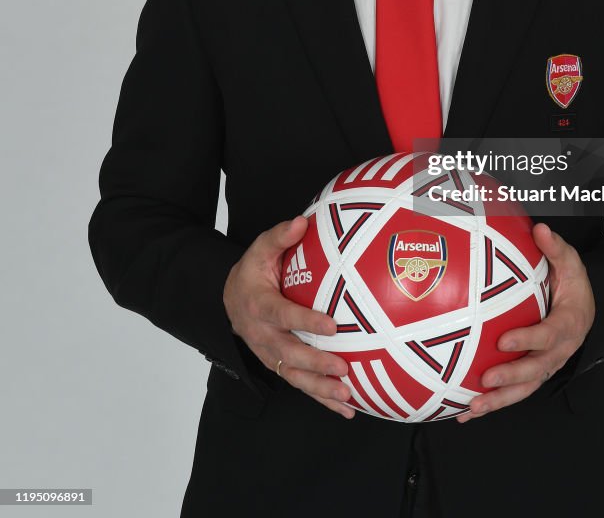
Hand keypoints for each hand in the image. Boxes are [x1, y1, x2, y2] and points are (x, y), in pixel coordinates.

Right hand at [223, 216, 354, 417]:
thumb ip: (279, 237)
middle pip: (290, 353)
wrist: (231, 299)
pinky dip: (322, 399)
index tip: (331, 324)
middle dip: (317, 363)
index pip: (283, 316)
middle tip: (343, 366)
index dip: (306, 322)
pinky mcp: (279, 364)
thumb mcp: (259, 249)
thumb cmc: (252, 272)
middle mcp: (263, 335)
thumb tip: (302, 222)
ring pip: (295, 376)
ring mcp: (270, 354)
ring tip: (346, 395)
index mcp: (259, 305)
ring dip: (320, 388)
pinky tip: (346, 408)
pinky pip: (300, 385)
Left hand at [457, 223, 594, 422]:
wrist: (586, 308)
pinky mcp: (533, 374)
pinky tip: (463, 412)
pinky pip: (513, 392)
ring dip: (499, 401)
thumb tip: (541, 229)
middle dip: (510, 377)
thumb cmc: (573, 284)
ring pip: (524, 389)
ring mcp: (546, 366)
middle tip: (485, 379)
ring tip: (472, 408)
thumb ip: (555, 248)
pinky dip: (491, 404)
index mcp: (568, 324)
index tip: (504, 341)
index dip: (528, 340)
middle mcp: (558, 351)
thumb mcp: (571, 263)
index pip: (548, 335)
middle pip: (535, 370)